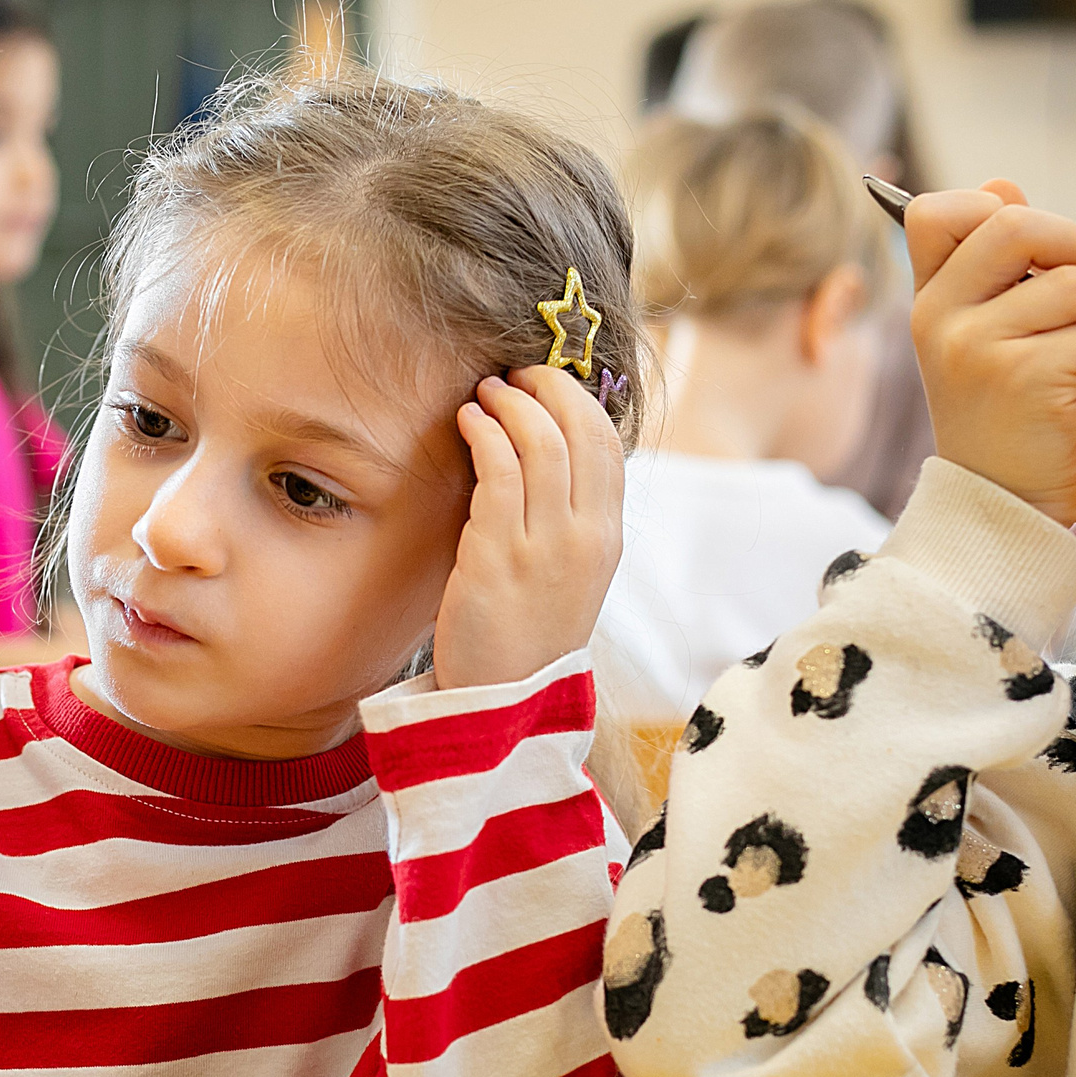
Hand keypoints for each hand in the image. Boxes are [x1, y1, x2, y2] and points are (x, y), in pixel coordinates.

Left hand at [437, 366, 623, 689]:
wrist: (505, 701)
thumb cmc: (526, 631)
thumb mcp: (568, 572)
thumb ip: (567, 516)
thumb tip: (543, 448)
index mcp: (608, 538)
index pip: (608, 443)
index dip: (576, 399)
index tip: (542, 381)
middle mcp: (587, 538)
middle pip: (580, 431)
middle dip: (546, 388)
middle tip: (510, 375)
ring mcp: (546, 548)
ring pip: (541, 444)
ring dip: (510, 404)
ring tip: (482, 394)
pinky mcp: (498, 557)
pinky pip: (498, 474)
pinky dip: (483, 434)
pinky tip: (467, 423)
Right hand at [906, 180, 1075, 527]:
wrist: (1003, 507)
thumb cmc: (1005, 420)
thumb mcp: (982, 338)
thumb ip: (992, 267)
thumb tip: (1003, 186)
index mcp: (929, 301)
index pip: (934, 212)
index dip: (994, 209)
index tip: (1033, 256)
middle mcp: (942, 318)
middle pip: (1015, 223)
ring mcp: (978, 347)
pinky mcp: (1024, 378)